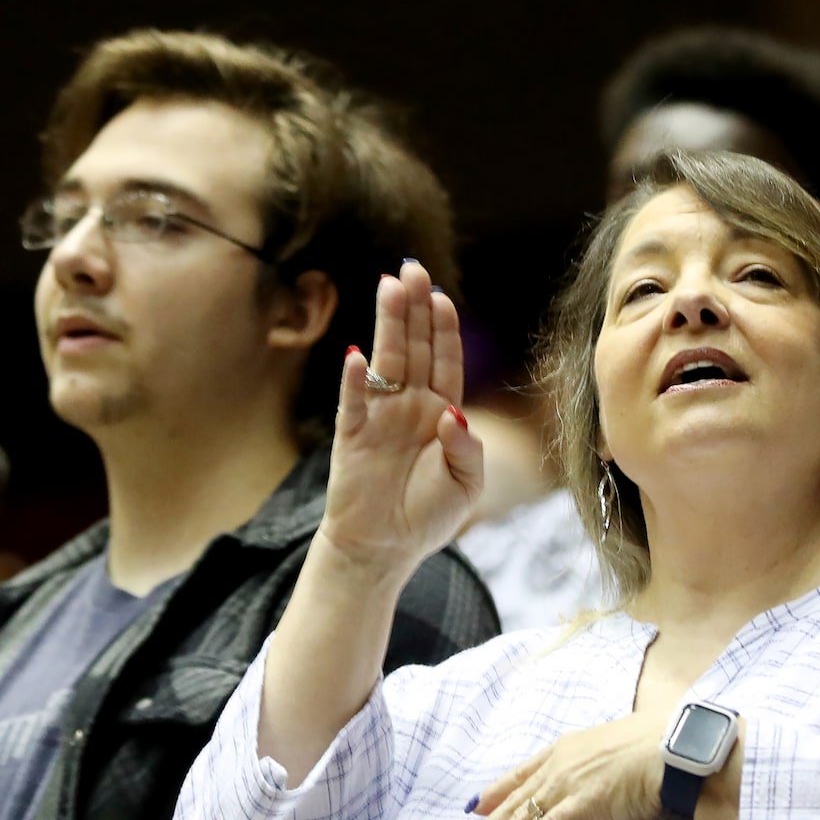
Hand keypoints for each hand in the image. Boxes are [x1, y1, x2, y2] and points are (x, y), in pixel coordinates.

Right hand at [314, 260, 483, 584]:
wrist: (384, 550)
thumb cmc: (428, 516)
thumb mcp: (465, 485)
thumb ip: (466, 449)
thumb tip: (453, 414)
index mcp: (442, 412)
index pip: (445, 360)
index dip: (443, 327)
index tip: (440, 295)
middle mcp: (410, 406)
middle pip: (414, 347)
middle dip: (414, 308)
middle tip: (411, 268)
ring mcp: (380, 417)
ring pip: (386, 361)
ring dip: (387, 325)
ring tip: (387, 287)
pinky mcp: (353, 436)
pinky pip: (353, 403)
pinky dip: (354, 381)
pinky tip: (356, 356)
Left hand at [459, 713, 664, 819]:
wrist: (676, 747)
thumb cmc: (655, 749)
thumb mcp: (612, 753)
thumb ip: (594, 767)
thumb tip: (594, 780)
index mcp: (565, 749)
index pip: (522, 774)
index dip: (496, 791)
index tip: (473, 805)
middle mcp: (560, 763)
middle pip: (515, 798)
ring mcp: (571, 781)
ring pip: (525, 814)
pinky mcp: (586, 800)